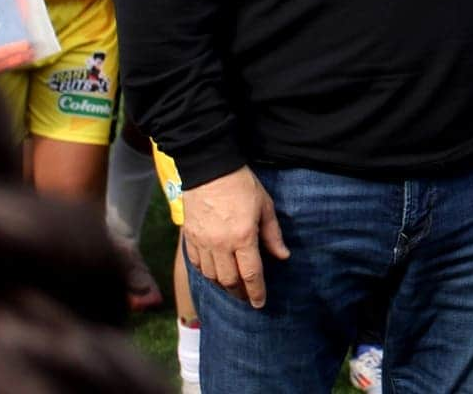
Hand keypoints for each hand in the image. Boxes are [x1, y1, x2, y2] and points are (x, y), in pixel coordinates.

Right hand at [181, 166, 289, 308]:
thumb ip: (273, 234)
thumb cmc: (242, 185)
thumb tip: (283, 257)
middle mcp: (220, 245)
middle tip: (248, 298)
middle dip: (240, 293)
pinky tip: (214, 273)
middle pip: (229, 280)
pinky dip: (205, 273)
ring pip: (211, 276)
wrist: (209, 169)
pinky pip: (196, 264)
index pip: (251, 274)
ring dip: (223, 285)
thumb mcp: (265, 206)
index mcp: (243, 237)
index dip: (256, 292)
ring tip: (233, 287)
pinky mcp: (189, 237)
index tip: (260, 304)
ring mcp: (202, 242)